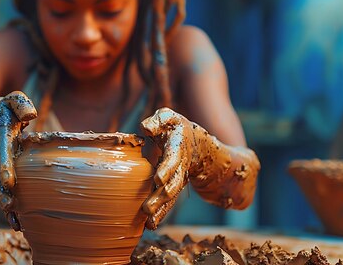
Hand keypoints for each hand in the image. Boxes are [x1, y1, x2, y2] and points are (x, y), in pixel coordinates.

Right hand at [0, 91, 36, 230]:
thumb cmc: (4, 109)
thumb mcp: (11, 100)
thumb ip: (20, 103)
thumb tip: (31, 116)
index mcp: (0, 137)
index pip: (2, 152)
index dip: (4, 167)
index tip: (8, 182)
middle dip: (4, 193)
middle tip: (10, 208)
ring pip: (2, 189)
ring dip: (7, 207)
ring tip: (17, 224)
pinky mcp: (4, 174)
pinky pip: (7, 192)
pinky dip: (11, 208)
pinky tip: (18, 224)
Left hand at [140, 107, 193, 229]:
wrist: (196, 143)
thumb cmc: (175, 127)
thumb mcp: (168, 117)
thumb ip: (158, 120)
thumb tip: (146, 128)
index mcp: (178, 146)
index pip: (173, 158)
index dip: (167, 169)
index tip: (158, 179)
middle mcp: (180, 165)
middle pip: (173, 182)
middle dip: (162, 196)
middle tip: (147, 208)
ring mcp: (178, 178)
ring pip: (170, 195)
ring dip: (160, 208)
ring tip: (148, 221)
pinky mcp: (172, 187)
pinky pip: (168, 201)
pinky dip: (161, 213)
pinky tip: (150, 225)